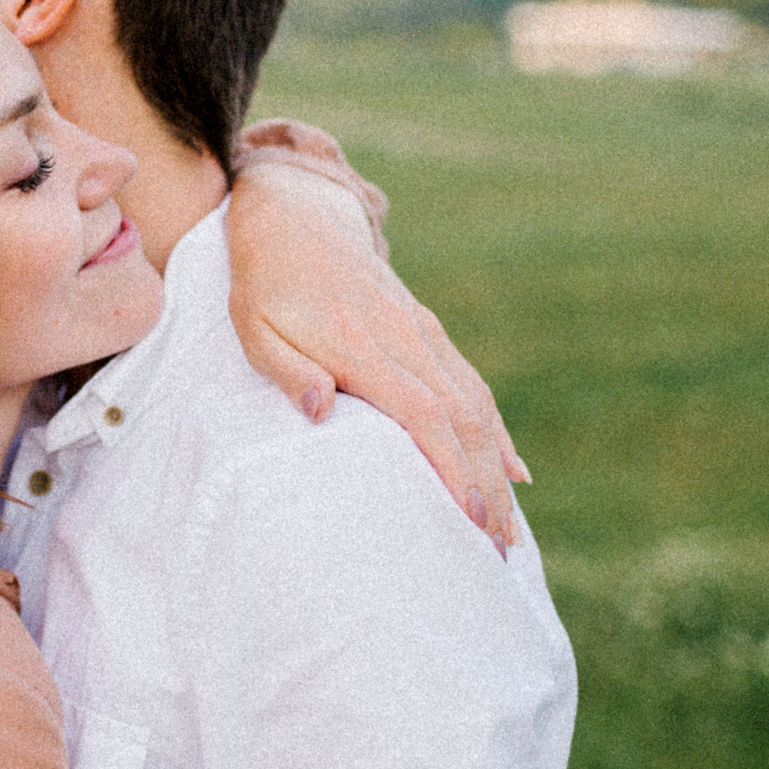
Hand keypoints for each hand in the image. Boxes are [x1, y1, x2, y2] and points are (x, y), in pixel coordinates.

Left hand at [227, 161, 525, 553]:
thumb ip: (288, 371)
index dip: (451, 469)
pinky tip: (513, 472)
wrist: (295, 218)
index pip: (422, 414)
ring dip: (497, 469)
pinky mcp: (428, 332)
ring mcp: (424, 335)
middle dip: (486, 488)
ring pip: (477, 407)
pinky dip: (497, 433)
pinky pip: (473, 387)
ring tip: (509, 529)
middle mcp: (408, 340)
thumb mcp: (255, 327)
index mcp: (365, 346)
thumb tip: (318, 412)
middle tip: (499, 551)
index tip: (469, 520)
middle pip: (463, 421)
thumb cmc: (265, 284)